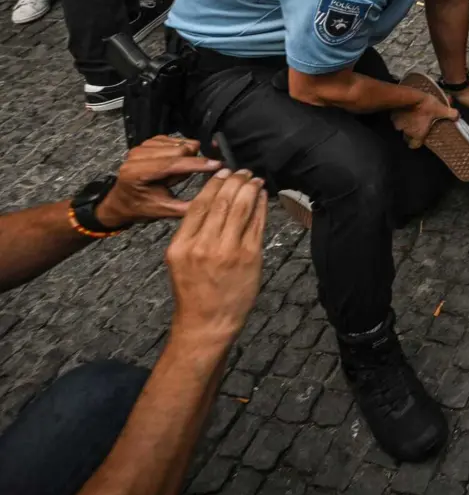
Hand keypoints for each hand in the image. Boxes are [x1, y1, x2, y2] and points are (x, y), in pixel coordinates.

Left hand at [96, 136, 222, 228]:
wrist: (123, 200)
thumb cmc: (142, 206)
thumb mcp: (165, 211)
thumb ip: (188, 205)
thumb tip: (214, 196)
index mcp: (137, 173)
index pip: (172, 163)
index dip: (197, 164)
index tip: (217, 165)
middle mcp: (136, 156)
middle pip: (179, 150)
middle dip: (189, 163)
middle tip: (181, 179)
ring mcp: (142, 146)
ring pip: (180, 143)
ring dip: (185, 157)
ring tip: (174, 173)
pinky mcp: (148, 141)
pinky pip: (176, 140)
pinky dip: (181, 151)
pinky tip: (174, 164)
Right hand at [165, 169, 265, 346]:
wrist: (207, 322)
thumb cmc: (194, 293)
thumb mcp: (179, 261)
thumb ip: (192, 234)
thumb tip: (211, 203)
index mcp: (182, 246)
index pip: (198, 205)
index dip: (213, 185)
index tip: (222, 173)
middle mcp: (204, 246)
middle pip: (222, 203)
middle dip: (235, 182)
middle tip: (242, 171)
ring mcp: (228, 251)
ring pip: (241, 209)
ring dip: (250, 190)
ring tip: (254, 180)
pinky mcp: (250, 257)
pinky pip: (257, 224)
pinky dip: (261, 207)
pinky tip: (262, 197)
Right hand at [392, 94, 457, 147]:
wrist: (410, 96)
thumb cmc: (426, 105)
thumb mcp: (441, 109)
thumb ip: (450, 114)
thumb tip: (457, 116)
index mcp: (417, 134)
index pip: (414, 145)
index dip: (417, 142)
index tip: (421, 137)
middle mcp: (407, 132)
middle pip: (407, 137)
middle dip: (411, 133)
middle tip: (417, 125)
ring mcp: (398, 124)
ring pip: (401, 128)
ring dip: (405, 123)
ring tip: (411, 115)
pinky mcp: (393, 116)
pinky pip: (396, 119)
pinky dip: (400, 115)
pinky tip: (404, 110)